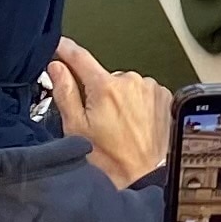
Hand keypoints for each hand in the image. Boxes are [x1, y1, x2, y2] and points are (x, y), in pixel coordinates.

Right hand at [47, 40, 171, 187]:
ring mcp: (149, 88)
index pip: (80, 56)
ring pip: (124, 85)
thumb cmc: (110, 159)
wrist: (144, 176)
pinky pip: (143, 92)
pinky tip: (134, 124)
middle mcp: (130, 82)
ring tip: (119, 126)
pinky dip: (137, 103)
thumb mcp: (76, 128)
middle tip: (98, 119)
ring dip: (119, 99)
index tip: (58, 45)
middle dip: (98, 91)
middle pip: (104, 76)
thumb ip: (65, 92)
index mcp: (105, 87)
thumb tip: (57, 67)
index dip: (65, 49)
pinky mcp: (164, 96)